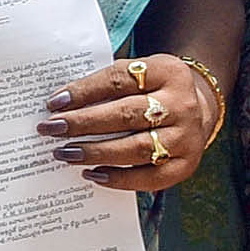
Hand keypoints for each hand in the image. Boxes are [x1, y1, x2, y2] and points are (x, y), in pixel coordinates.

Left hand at [39, 53, 224, 193]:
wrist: (198, 108)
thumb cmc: (154, 89)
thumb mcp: (140, 73)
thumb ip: (108, 84)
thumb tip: (61, 105)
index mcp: (168, 71)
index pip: (120, 79)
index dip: (85, 91)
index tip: (54, 103)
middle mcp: (182, 104)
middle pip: (126, 114)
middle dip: (83, 123)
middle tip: (51, 129)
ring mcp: (187, 137)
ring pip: (136, 148)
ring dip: (95, 152)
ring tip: (65, 153)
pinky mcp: (186, 165)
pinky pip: (150, 178)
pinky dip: (118, 178)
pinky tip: (92, 174)